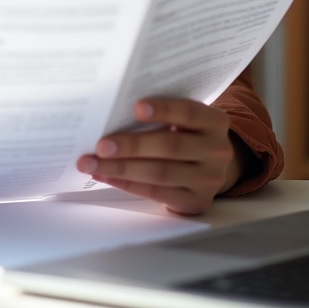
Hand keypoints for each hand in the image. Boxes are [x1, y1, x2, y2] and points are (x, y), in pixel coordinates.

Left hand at [76, 98, 242, 214]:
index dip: (163, 109)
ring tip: (92, 163)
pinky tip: (105, 175)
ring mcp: (208, 180)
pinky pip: (155, 192)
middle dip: (131, 145)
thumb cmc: (186, 132)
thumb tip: (114, 110)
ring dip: (121, 168)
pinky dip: (126, 182)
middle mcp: (217, 151)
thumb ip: (162, 112)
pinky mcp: (194, 201)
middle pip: (170, 147)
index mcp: (214, 122)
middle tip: (101, 145)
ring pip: (159, 173)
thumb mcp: (185, 118)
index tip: (136, 106)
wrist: (211, 165)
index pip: (188, 112)